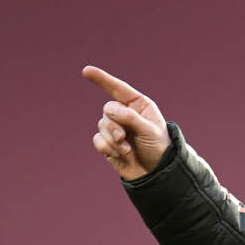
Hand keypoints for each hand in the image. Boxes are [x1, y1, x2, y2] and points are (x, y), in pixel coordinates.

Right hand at [82, 65, 169, 180]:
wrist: (156, 173)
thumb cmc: (159, 148)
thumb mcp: (149, 131)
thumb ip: (130, 118)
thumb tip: (109, 110)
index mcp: (138, 105)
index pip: (118, 88)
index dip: (102, 79)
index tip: (86, 71)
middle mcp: (125, 113)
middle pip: (107, 110)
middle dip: (114, 125)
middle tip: (124, 137)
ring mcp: (115, 128)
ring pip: (101, 125)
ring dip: (113, 140)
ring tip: (127, 150)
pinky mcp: (108, 143)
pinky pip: (98, 140)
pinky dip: (107, 148)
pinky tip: (120, 155)